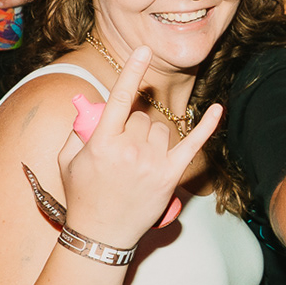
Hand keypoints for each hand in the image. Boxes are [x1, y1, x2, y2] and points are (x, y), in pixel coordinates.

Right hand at [57, 46, 223, 248]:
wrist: (101, 235)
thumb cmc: (83, 196)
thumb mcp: (68, 161)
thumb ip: (78, 130)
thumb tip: (92, 106)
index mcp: (102, 143)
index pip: (119, 99)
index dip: (132, 72)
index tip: (143, 50)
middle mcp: (129, 150)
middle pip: (141, 116)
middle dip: (132, 125)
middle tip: (122, 149)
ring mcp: (152, 163)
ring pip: (159, 128)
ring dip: (151, 136)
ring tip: (137, 159)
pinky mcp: (170, 176)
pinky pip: (192, 144)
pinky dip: (206, 126)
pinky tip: (217, 109)